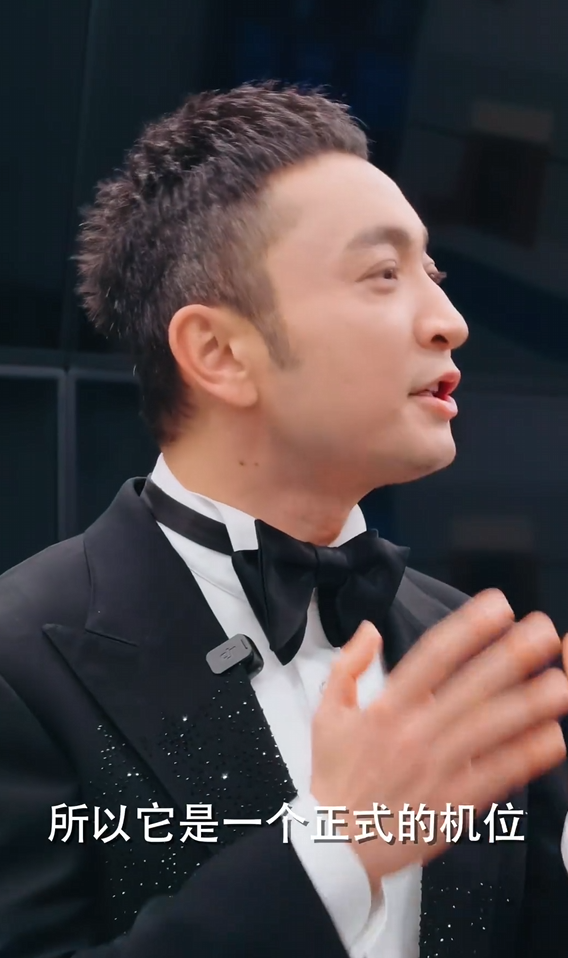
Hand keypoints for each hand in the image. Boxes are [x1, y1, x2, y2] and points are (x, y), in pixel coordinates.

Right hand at [310, 590, 567, 894]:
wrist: (335, 845)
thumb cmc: (335, 777)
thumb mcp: (327, 714)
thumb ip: (348, 666)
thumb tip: (370, 629)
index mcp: (386, 708)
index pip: (432, 657)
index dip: (467, 628)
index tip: (497, 607)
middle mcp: (415, 734)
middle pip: (471, 687)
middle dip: (511, 655)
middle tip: (542, 631)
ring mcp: (437, 770)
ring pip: (490, 730)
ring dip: (529, 704)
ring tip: (560, 682)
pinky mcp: (453, 805)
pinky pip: (496, 777)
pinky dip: (525, 757)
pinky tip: (552, 738)